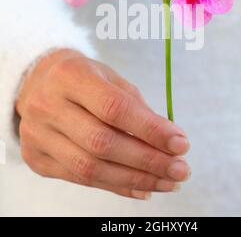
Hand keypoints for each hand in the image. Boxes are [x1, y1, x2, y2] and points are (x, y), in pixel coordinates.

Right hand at [16, 49, 190, 199]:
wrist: (39, 83)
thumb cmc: (85, 78)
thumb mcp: (111, 78)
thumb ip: (137, 107)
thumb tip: (168, 142)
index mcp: (70, 75)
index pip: (114, 108)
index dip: (150, 129)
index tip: (181, 143)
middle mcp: (47, 105)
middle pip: (102, 143)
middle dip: (148, 161)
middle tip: (180, 169)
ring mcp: (37, 134)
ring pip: (90, 168)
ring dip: (136, 180)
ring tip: (167, 182)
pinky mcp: (36, 158)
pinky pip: (80, 180)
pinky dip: (116, 186)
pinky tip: (142, 188)